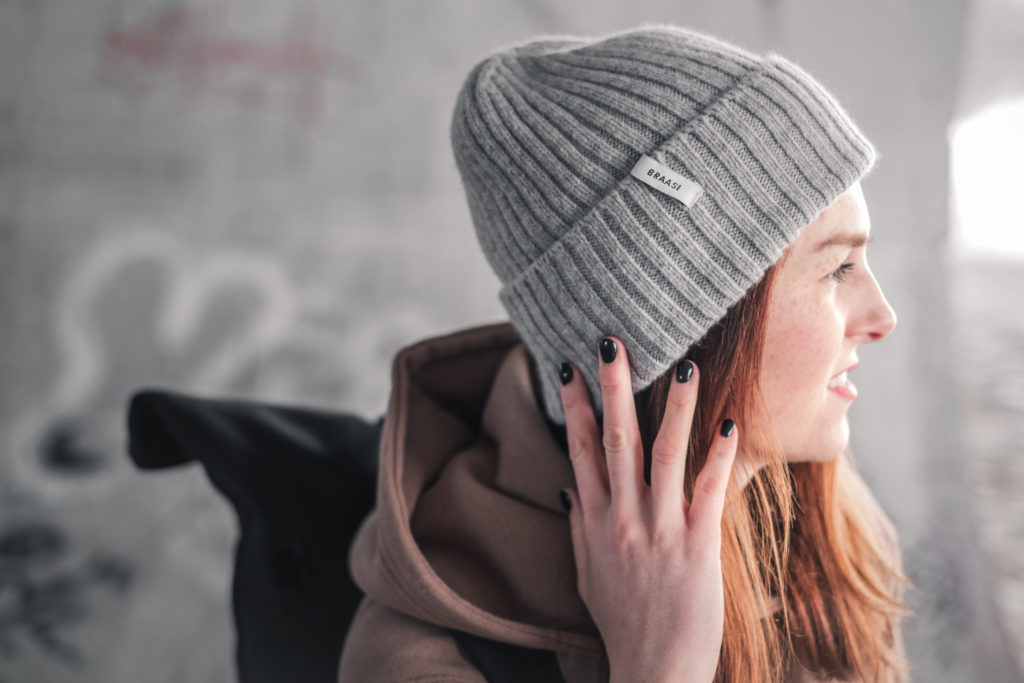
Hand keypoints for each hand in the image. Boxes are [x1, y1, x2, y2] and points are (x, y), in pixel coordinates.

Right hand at [558, 336, 737, 682]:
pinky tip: (728, 422)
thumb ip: (578, 527)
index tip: (568, 368)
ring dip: (673, 407)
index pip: (579, 451)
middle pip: (615, 442)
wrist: (653, 670)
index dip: (573, 407)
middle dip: (612, 389)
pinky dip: (718, 455)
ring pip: (663, 455)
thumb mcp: (586, 575)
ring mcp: (659, 531)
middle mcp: (622, 520)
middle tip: (612, 344)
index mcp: (594, 523)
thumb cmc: (621, 623)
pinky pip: (708, 490)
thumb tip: (568, 485)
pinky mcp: (697, 546)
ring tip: (683, 365)